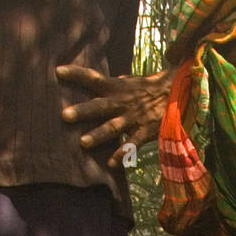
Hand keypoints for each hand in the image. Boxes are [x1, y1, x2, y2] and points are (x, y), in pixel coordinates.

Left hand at [56, 65, 172, 165]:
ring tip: (82, 143)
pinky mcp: (145, 131)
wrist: (178, 93)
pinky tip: (111, 164)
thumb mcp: (129, 82)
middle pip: (100, 106)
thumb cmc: (148, 89)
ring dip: (98, 135)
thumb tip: (94, 82)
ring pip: (113, 127)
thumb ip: (112, 84)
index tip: (58, 71)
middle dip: (83, 111)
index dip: (76, 74)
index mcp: (117, 87)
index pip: (93, 78)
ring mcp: (134, 118)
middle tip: (64, 116)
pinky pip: (132, 144)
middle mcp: (123, 102)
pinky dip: (122, 154)